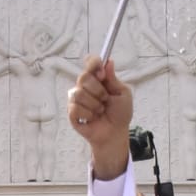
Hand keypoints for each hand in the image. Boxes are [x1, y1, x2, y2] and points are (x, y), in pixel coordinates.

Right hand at [68, 55, 133, 180]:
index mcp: (98, 79)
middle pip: (83, 77)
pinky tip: (92, 118)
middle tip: (105, 99)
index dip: (94, 64)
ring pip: (79, 93)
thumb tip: (109, 62)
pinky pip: (75, 108)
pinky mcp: (72, 112)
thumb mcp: (123, 94)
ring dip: (94, 104)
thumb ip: (114, 79)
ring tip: (100, 110)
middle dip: (98, 90)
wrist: (115, 133)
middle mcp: (85, 86)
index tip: (102, 74)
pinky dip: (88, 114)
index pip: (90, 62)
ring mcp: (77, 99)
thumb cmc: (120, 113)